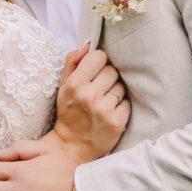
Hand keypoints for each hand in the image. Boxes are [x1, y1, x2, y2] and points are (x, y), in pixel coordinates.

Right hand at [53, 44, 129, 161]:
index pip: (99, 56)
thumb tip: (89, 44)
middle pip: (112, 71)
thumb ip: (73, 61)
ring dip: (114, 92)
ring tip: (104, 102)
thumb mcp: (63, 85)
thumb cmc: (69, 111)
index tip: (94, 72)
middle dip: (107, 78)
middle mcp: (90, 95)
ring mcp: (104, 109)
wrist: (71, 146)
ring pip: (121, 86)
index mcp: (75, 84)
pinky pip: (127, 103)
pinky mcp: (117, 122)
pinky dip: (120, 107)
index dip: (98, 63)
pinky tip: (110, 113)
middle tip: (99, 90)